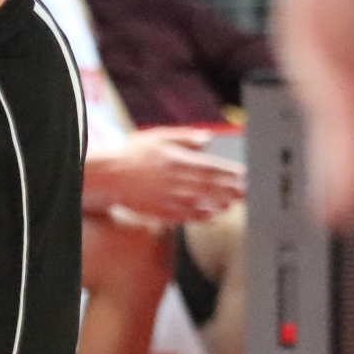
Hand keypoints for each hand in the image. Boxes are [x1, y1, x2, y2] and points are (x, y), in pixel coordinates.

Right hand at [86, 126, 243, 224]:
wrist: (108, 177)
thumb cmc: (132, 154)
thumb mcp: (158, 137)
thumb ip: (184, 138)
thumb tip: (207, 139)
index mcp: (177, 161)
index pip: (211, 168)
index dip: (229, 172)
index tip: (243, 174)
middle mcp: (177, 182)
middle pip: (210, 187)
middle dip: (230, 189)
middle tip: (245, 191)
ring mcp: (170, 199)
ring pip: (202, 203)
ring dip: (220, 203)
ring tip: (232, 203)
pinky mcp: (162, 212)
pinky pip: (187, 217)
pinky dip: (201, 216)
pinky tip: (211, 215)